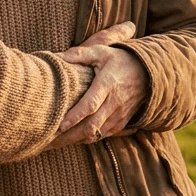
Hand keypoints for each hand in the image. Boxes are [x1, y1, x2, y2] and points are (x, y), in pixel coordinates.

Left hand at [51, 28, 149, 149]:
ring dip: (76, 141)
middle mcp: (114, 102)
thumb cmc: (119, 60)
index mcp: (107, 84)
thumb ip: (80, 54)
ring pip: (96, 134)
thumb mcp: (101, 52)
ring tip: (55, 144)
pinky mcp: (121, 123)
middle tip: (49, 141)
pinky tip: (72, 139)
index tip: (59, 125)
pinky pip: (103, 136)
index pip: (91, 104)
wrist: (147, 73)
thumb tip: (57, 57)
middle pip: (91, 126)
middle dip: (69, 136)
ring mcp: (118, 115)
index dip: (75, 116)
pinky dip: (87, 139)